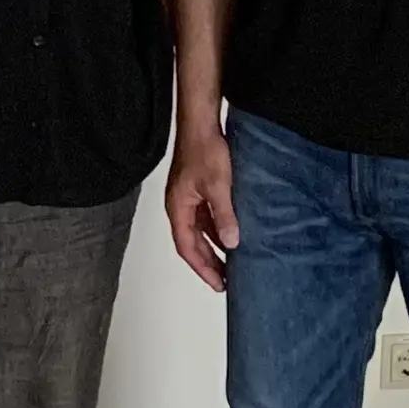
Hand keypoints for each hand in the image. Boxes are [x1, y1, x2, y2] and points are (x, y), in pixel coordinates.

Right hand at [166, 125, 237, 292]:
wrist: (200, 124)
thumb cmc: (204, 150)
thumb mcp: (218, 186)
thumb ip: (223, 215)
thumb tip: (230, 242)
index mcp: (178, 208)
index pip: (187, 247)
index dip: (202, 267)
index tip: (217, 283)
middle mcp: (179, 206)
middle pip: (190, 243)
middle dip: (207, 263)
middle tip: (223, 281)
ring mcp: (187, 199)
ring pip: (198, 232)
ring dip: (211, 248)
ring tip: (228, 264)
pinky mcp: (196, 190)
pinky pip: (204, 219)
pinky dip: (215, 231)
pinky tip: (229, 235)